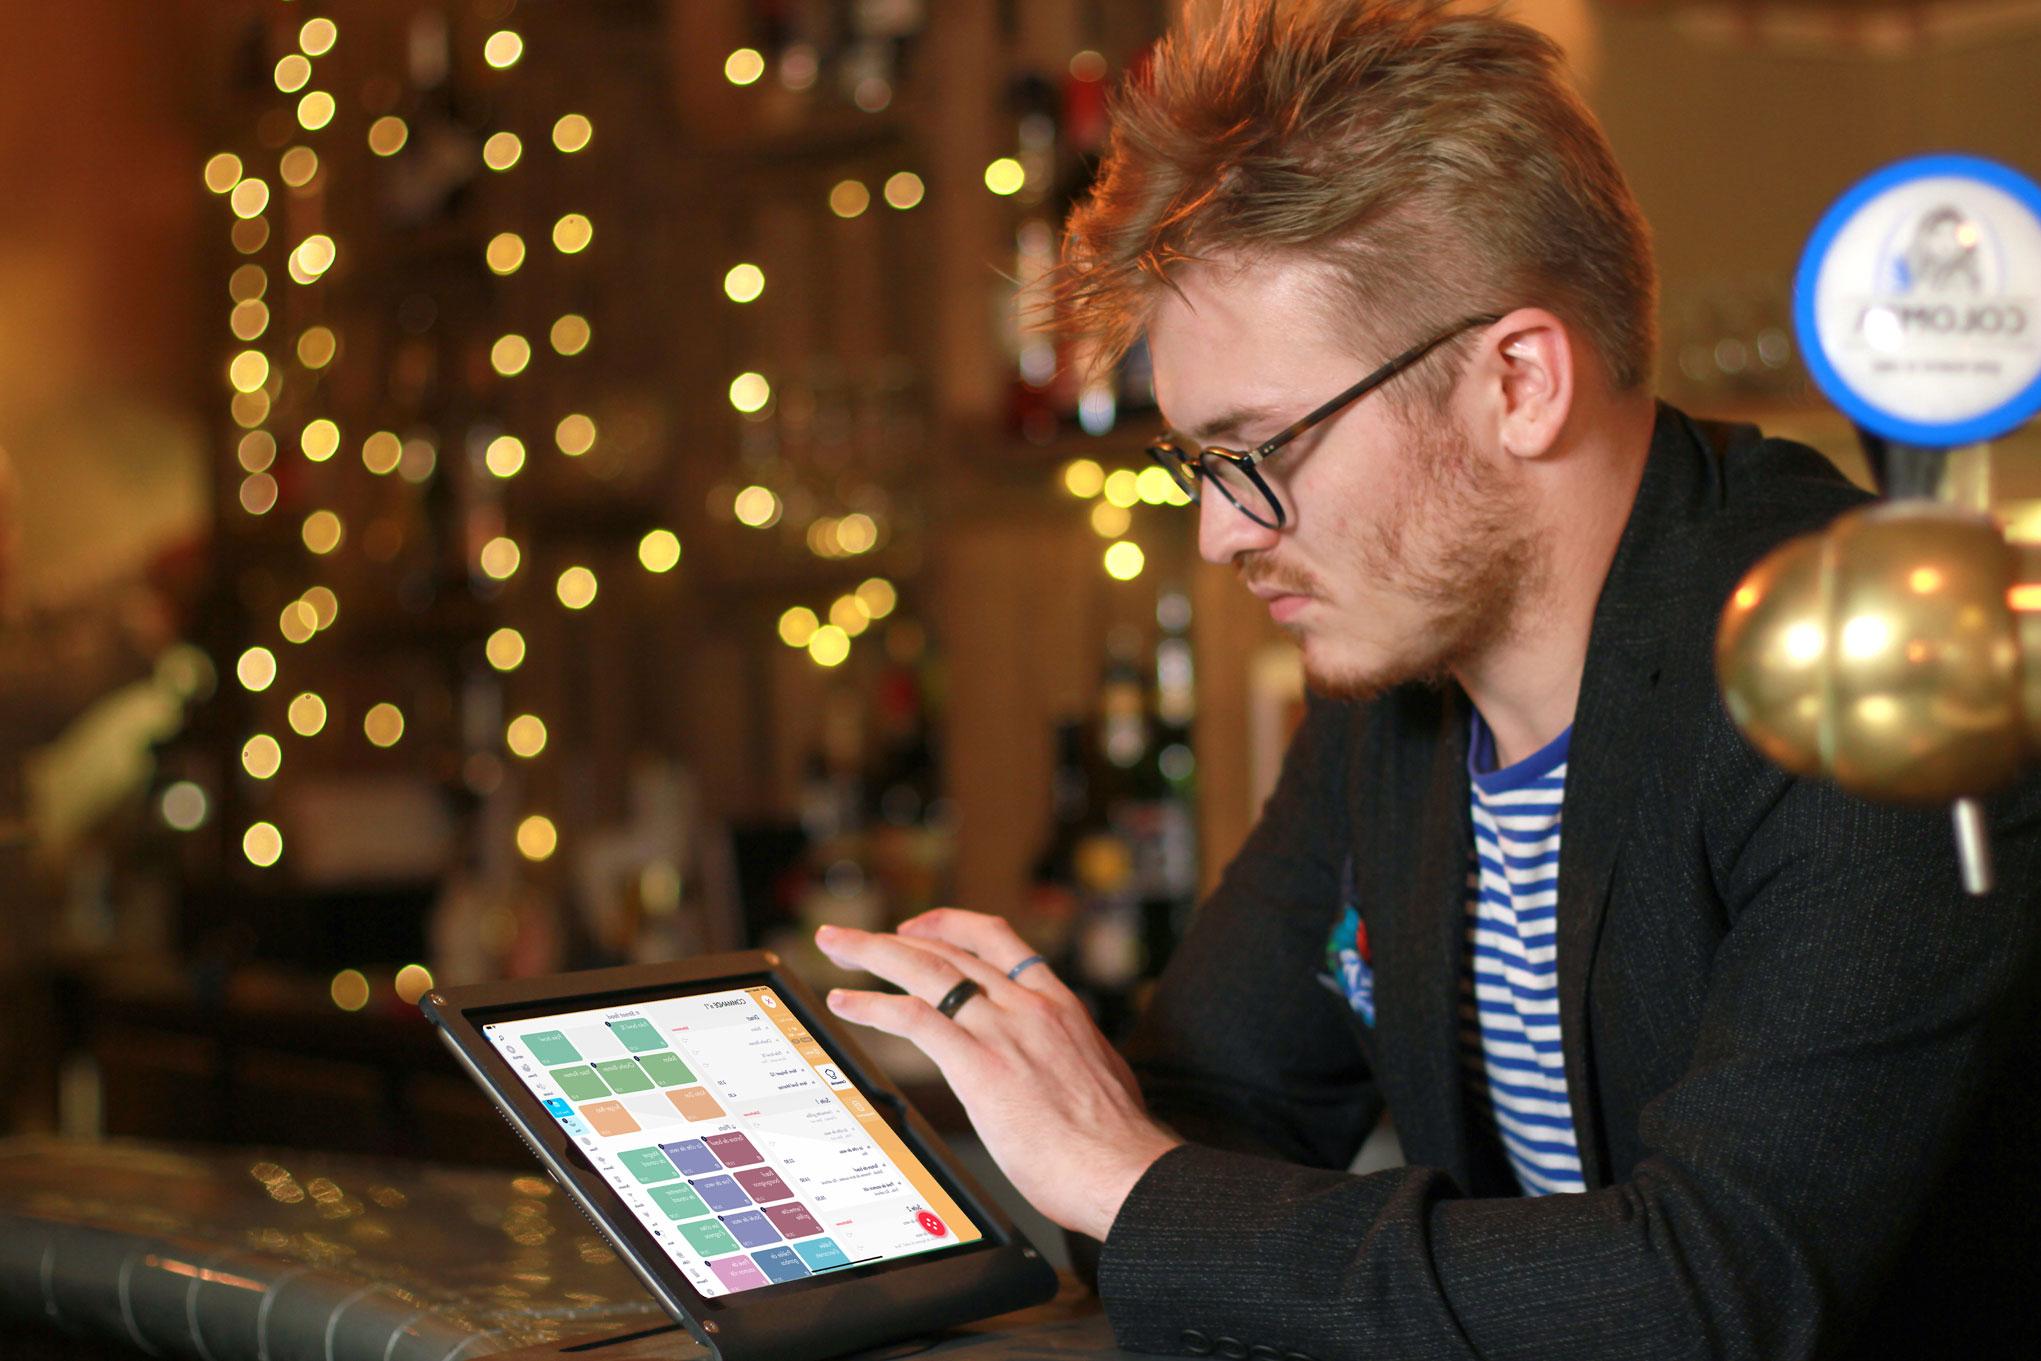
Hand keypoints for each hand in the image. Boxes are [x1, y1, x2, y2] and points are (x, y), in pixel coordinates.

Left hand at [816, 908, 1180, 1240]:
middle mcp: (1029, 1006)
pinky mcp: (980, 1064)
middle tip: (856, 936)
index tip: (920, 928)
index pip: (999, 942)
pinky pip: (914, 1018)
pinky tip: (847, 1003)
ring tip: (837, 946)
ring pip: (926, 970)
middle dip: (896, 936)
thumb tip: (1059, 1070)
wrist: (1124, 1169)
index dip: (952, 927)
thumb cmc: (1116, 1142)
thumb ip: (1069, 1058)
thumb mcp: (1100, 1074)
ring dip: (872, 952)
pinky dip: (873, 1005)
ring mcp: (1004, 1031)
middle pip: (951, 948)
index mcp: (1059, 1005)